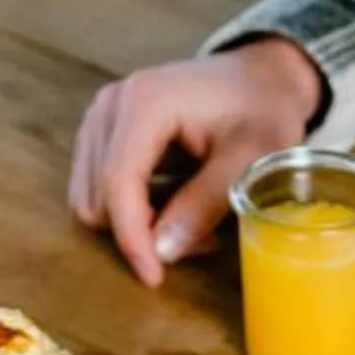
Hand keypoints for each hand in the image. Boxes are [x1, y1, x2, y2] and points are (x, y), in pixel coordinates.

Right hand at [69, 37, 325, 285]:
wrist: (259, 76)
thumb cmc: (263, 110)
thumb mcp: (250, 159)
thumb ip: (205, 203)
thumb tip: (161, 251)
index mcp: (145, 102)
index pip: (118, 182)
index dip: (132, 238)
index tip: (155, 278)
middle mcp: (111, 105)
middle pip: (97, 196)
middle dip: (139, 232)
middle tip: (199, 238)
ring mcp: (101, 117)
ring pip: (91, 198)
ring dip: (134, 225)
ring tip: (190, 223)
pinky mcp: (102, 132)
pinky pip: (98, 188)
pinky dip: (130, 211)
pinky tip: (173, 208)